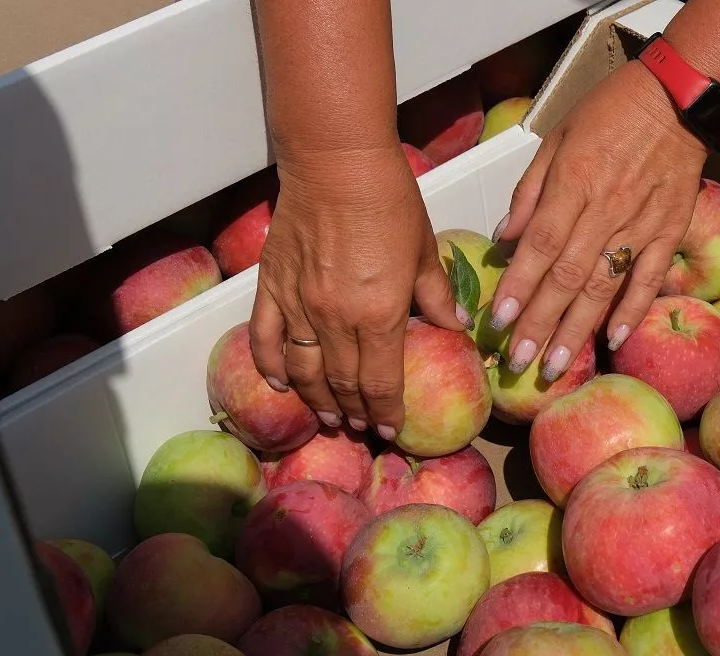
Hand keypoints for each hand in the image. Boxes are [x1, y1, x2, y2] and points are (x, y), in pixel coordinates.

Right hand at [249, 146, 466, 438]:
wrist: (336, 161)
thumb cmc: (389, 201)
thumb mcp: (424, 251)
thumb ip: (435, 297)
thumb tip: (454, 328)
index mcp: (379, 315)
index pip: (380, 383)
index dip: (387, 412)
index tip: (392, 430)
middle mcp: (335, 319)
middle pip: (343, 384)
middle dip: (357, 413)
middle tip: (365, 427)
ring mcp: (298, 304)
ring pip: (304, 371)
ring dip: (318, 400)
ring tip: (331, 417)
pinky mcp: (271, 286)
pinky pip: (265, 339)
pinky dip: (271, 367)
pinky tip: (282, 384)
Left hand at [488, 59, 708, 379]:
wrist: (679, 98)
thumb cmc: (611, 110)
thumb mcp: (557, 137)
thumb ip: (530, 191)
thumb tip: (506, 238)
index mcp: (574, 182)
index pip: (541, 245)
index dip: (519, 285)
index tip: (499, 321)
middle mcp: (606, 208)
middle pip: (567, 276)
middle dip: (540, 323)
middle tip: (519, 361)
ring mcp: (641, 224)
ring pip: (604, 286)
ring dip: (577, 330)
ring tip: (556, 365)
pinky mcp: (669, 231)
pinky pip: (649, 278)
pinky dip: (633, 311)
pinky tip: (613, 340)